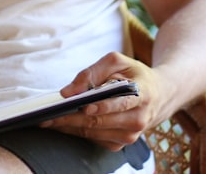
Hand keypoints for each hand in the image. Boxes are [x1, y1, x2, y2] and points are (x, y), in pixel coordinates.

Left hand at [41, 52, 169, 150]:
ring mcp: (130, 135)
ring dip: (69, 126)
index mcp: (141, 96)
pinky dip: (76, 131)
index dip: (100, 106)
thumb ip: (92, 72)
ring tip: (48, 120)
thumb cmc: (134, 75)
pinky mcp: (120, 144)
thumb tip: (68, 91)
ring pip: (93, 133)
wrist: (158, 95)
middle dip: (71, 118)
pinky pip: (93, 139)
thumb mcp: (117, 62)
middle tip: (48, 116)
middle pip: (100, 122)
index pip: (119, 104)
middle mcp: (138, 120)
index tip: (81, 105)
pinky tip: (62, 123)